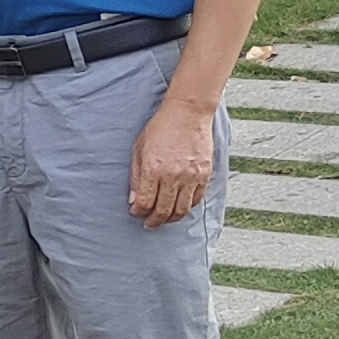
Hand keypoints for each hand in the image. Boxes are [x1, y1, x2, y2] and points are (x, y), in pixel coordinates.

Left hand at [128, 93, 216, 227]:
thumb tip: (134, 200)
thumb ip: (136, 176)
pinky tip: (179, 207)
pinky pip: (196, 199)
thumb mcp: (139, 149)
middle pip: (163, 211)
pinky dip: (187, 207)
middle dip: (154, 221)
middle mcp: (174, 176)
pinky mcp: (204, 175)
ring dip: (171, 218)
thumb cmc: (160, 128)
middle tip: (149, 224)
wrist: (188, 113)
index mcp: (154, 170)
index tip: (136, 212)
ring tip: (164, 219)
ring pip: (182, 210)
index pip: (145, 202)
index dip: (139, 212)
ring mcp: (191, 177)